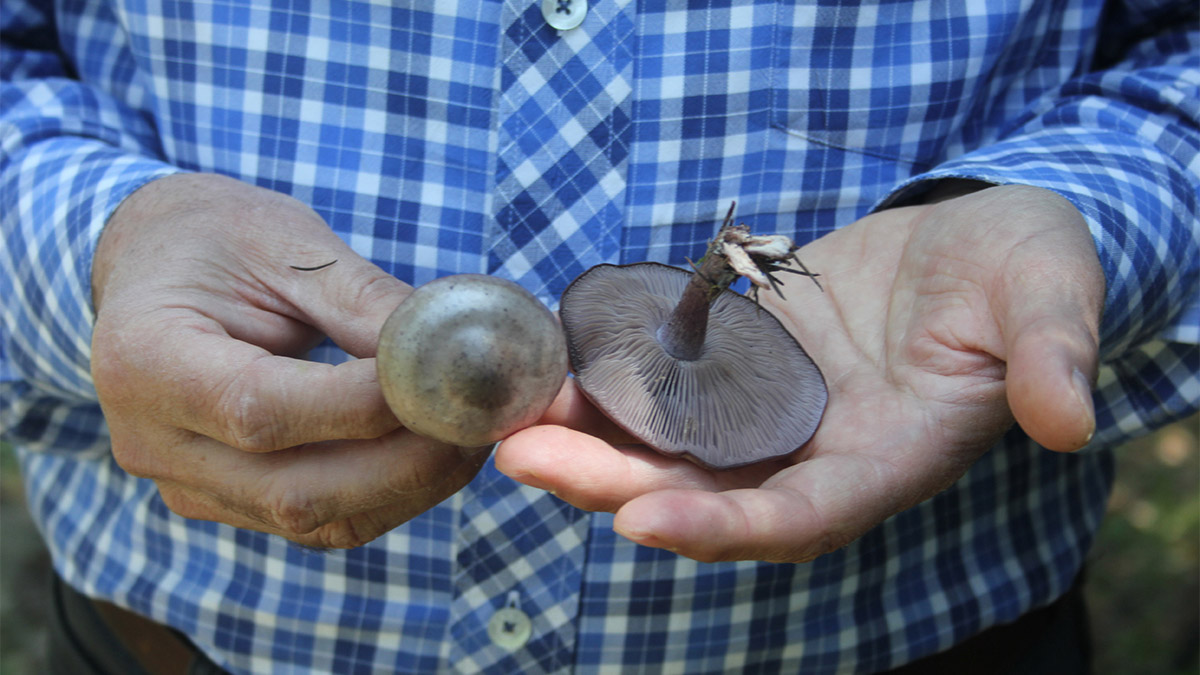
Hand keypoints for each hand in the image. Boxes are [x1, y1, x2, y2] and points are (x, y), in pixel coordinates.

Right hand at [91, 173, 491, 547]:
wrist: (157, 263)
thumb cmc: (219, 237)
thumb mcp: (288, 244)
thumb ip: (365, 302)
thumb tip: (455, 355)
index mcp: (142, 359)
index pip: (258, 409)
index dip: (360, 406)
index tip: (446, 381)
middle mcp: (152, 441)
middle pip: (291, 491)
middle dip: (404, 464)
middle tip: (480, 421)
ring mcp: (185, 484)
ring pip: (313, 518)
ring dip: (408, 486)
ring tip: (471, 433)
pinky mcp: (225, 501)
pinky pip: (316, 520)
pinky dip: (387, 494)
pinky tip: (434, 452)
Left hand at [496, 184, 1104, 562]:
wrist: (971, 237)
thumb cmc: (1021, 268)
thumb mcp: (1049, 292)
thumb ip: (1050, 352)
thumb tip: (1068, 416)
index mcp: (886, 456)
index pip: (801, 516)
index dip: (726, 527)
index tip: (645, 522)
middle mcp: (813, 449)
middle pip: (704, 492)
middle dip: (613, 485)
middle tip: (522, 459)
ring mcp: (768, 408)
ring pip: (667, 446)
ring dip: (587, 441)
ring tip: (509, 418)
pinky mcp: (737, 359)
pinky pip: (662, 385)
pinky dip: (605, 384)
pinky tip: (547, 367)